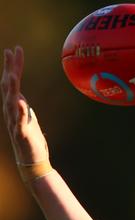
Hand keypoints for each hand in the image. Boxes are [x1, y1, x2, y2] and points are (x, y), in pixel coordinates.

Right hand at [1, 46, 48, 165]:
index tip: (15, 49)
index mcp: (14, 106)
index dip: (14, 65)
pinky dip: (21, 111)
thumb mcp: (27, 117)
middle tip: (10, 51)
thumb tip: (18, 94)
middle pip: (9, 86)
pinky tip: (21, 101)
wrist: (32, 161)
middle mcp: (11, 111)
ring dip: (12, 87)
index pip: (13, 81)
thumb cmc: (30, 139)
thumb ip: (22, 105)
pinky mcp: (22, 133)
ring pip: (11, 102)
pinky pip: (21, 121)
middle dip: (9, 69)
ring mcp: (15, 122)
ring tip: (12, 74)